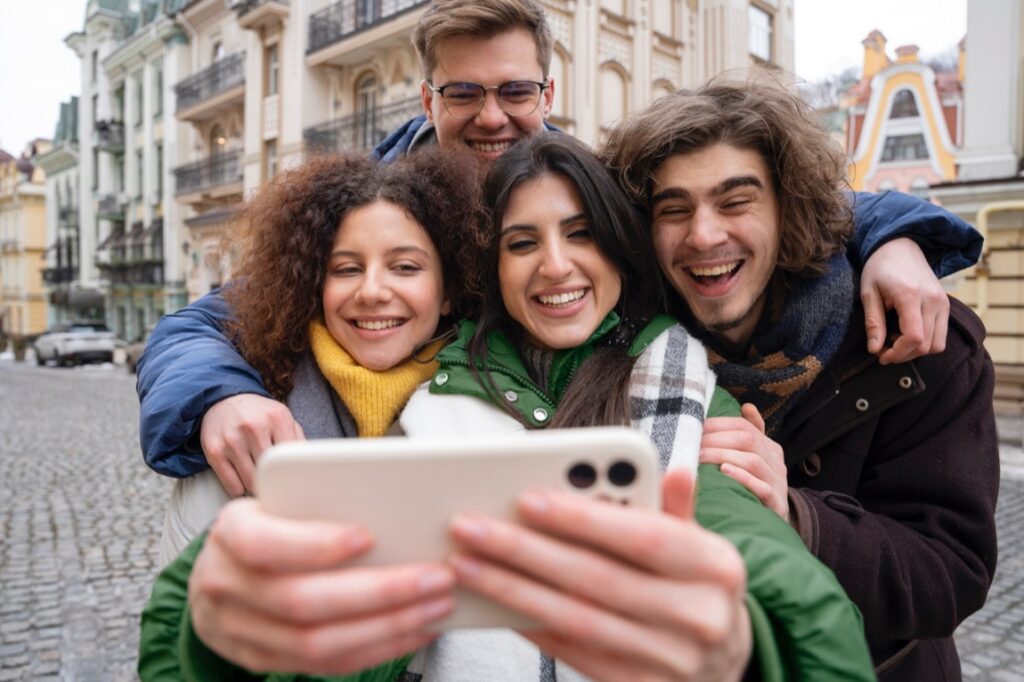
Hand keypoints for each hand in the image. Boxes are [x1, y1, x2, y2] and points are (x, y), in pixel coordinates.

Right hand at [189, 498, 454, 674]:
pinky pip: (324, 666)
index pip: (265, 544)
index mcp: (230, 532)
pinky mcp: (260, 661)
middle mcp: (225, 585)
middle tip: (435, 577)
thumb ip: (318, 501)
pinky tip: (414, 630)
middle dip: (379, 592)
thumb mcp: (275, 500)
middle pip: (302, 601)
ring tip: (436, 606)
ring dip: (387, 627)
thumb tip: (396, 498)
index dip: (315, 545)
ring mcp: (238, 631)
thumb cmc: (265, 526)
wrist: (215, 576)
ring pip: (316, 644)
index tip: (368, 536)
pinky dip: (375, 650)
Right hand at [200, 394, 305, 495]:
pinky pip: (232, 485)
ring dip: (256, 488)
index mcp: (277, 418)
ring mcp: (232, 440)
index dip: (292, 474)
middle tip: (276, 486)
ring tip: (260, 483)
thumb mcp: (282, 417)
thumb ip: (297, 439)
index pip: (291, 457)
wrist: (224, 399)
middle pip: (270, 472)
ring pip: (251, 481)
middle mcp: (254, 428)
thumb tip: (309, 466)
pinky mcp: (214, 451)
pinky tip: (243, 481)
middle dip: (274, 483)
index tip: (292, 483)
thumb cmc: (258, 414)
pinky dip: (239, 489)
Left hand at [448, 470, 750, 680]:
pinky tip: (496, 602)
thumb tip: (673, 469)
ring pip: (576, 618)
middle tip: (471, 527)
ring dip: (513, 589)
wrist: (724, 667)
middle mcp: (698, 616)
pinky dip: (531, 625)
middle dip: (525, 551)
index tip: (527, 497)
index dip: (584, 517)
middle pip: (596, 579)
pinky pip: (573, 653)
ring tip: (466, 563)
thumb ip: (676, 509)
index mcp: (716, 566)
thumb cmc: (697, 587)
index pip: (642, 536)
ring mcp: (670, 660)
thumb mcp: (701, 544)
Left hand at [700, 404, 788, 521]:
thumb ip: (750, 433)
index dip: (718, 425)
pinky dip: (743, 478)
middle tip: (692, 444)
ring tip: (700, 457)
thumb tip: (747, 406)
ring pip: (752, 461)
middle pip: (747, 441)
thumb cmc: (756, 487)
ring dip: (723, 456)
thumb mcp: (755, 458)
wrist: (773, 523)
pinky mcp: (776, 503)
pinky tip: (724, 472)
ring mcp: (778, 482)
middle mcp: (776, 462)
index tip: (695, 427)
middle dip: (716, 440)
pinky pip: (762, 488)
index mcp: (770, 447)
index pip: (744, 427)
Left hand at [860, 237, 948, 363]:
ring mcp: (943, 302)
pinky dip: (926, 342)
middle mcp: (932, 300)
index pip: (913, 337)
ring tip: (895, 342)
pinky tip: (906, 334)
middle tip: (883, 351)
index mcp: (910, 295)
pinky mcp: (946, 304)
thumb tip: (874, 350)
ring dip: (916, 351)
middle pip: (925, 345)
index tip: (881, 355)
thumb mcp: (869, 293)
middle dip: (903, 355)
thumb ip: (873, 323)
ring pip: (937, 344)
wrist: (901, 246)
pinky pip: (941, 335)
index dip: (897, 353)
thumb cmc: (880, 268)